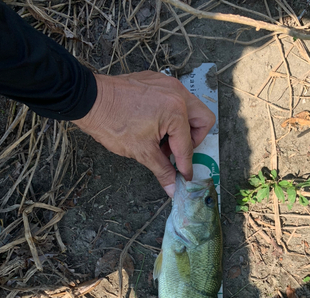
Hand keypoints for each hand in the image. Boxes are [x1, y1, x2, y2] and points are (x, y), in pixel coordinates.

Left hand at [72, 71, 215, 196]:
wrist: (89, 101)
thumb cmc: (112, 122)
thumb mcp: (141, 152)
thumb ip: (162, 170)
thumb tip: (173, 188)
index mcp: (175, 110)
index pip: (187, 145)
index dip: (186, 165)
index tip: (184, 176)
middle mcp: (176, 93)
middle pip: (203, 120)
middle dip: (194, 140)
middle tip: (177, 152)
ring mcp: (167, 84)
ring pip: (190, 108)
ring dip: (181, 128)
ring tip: (161, 142)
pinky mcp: (156, 81)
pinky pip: (174, 99)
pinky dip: (170, 115)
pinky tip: (154, 127)